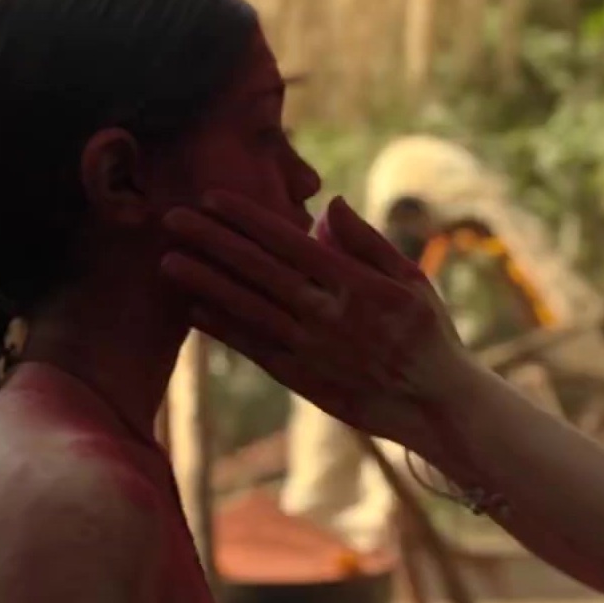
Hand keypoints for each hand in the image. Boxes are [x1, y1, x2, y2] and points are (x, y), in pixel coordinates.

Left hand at [160, 192, 467, 453]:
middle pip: (260, 271)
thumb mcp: (411, 279)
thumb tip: (330, 203)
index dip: (248, 219)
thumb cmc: (426, 333)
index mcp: (357, 284)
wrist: (435, 404)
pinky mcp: (303, 380)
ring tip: (168, 261)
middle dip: (213, 242)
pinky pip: (255, 349)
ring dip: (206, 283)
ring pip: (250, 309)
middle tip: (172, 219)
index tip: (212, 198)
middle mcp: (330, 315)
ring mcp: (313, 350)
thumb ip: (367, 241)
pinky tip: (193, 309)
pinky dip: (224, 329)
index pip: (291, 242)